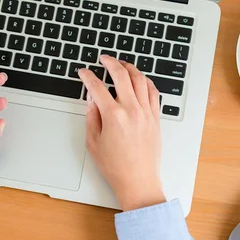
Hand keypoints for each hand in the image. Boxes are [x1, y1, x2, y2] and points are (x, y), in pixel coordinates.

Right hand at [78, 55, 165, 210]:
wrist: (139, 181)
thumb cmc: (116, 167)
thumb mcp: (93, 142)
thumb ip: (92, 117)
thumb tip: (92, 99)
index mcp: (113, 116)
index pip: (97, 87)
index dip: (88, 76)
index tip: (83, 72)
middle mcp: (132, 110)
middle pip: (121, 75)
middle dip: (110, 62)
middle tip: (104, 58)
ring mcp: (146, 112)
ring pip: (140, 79)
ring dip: (130, 68)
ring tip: (122, 64)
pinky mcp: (156, 117)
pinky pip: (153, 92)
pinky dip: (146, 81)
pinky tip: (140, 79)